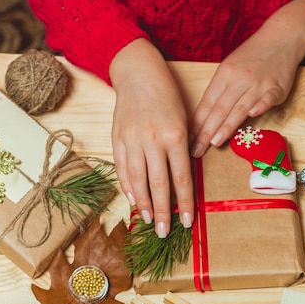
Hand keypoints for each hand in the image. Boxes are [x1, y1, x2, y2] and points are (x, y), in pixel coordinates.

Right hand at [109, 39, 193, 236]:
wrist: (137, 72)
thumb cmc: (166, 95)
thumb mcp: (184, 118)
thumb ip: (184, 149)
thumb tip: (183, 181)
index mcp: (175, 135)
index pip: (182, 179)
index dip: (185, 203)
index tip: (187, 222)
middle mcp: (153, 140)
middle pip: (159, 184)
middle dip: (162, 211)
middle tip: (163, 232)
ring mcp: (132, 140)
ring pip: (137, 180)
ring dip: (143, 203)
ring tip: (147, 221)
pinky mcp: (117, 138)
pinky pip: (121, 168)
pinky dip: (127, 186)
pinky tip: (133, 200)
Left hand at [190, 0, 304, 157]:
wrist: (282, 37)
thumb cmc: (253, 56)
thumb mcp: (230, 68)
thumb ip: (221, 93)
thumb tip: (205, 120)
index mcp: (225, 74)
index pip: (207, 103)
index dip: (197, 123)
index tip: (188, 140)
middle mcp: (239, 79)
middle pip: (220, 108)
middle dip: (206, 132)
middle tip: (196, 150)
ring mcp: (258, 83)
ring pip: (240, 107)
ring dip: (227, 126)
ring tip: (215, 142)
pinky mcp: (276, 87)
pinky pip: (267, 98)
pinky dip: (260, 105)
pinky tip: (252, 115)